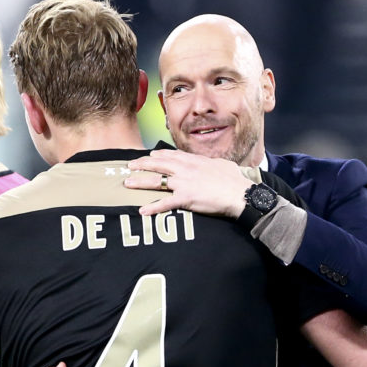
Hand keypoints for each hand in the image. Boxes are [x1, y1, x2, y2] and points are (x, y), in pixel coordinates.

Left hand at [125, 149, 251, 217]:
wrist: (239, 193)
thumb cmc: (234, 180)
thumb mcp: (222, 164)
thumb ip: (212, 163)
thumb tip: (213, 163)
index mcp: (194, 161)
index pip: (171, 155)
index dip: (158, 155)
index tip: (149, 155)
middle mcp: (185, 170)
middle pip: (158, 165)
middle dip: (141, 164)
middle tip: (129, 166)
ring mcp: (183, 183)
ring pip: (156, 181)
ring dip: (140, 182)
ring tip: (127, 184)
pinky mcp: (185, 199)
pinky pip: (165, 203)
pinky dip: (153, 207)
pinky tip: (142, 211)